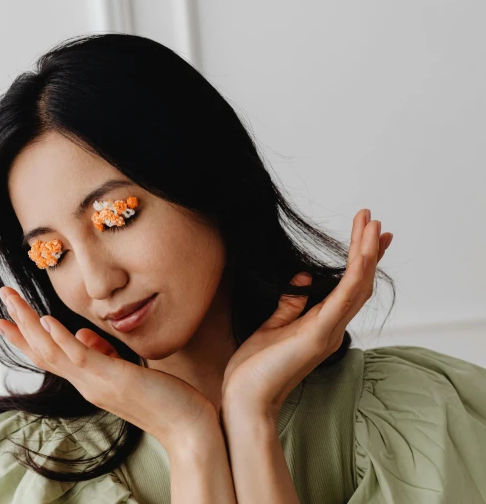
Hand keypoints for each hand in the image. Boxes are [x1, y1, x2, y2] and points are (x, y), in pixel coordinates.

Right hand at [0, 286, 218, 448]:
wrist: (187, 429)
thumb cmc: (163, 399)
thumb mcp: (125, 371)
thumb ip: (102, 354)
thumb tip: (82, 333)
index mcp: (88, 380)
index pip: (49, 356)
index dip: (25, 337)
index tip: (5, 318)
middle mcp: (86, 383)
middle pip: (42, 351)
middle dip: (19, 323)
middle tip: (2, 295)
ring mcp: (96, 383)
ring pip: (53, 351)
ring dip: (30, 325)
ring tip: (13, 300)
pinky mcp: (113, 379)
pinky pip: (80, 357)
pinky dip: (61, 338)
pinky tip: (47, 320)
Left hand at [220, 209, 392, 421]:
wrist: (245, 399)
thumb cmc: (255, 369)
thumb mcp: (272, 326)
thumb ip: (290, 304)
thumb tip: (302, 276)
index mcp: (321, 325)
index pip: (348, 287)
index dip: (360, 261)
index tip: (368, 234)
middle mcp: (332, 328)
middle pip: (359, 282)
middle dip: (367, 249)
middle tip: (374, 220)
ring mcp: (329, 332)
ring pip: (357, 286)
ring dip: (366, 253)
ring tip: (372, 224)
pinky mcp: (318, 335)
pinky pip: (343, 299)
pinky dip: (355, 273)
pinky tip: (362, 253)